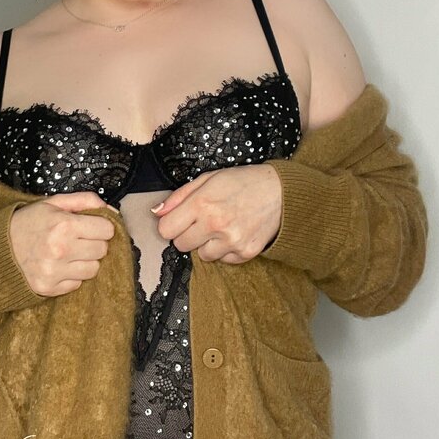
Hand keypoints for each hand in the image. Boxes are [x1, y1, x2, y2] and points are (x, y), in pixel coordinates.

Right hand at [9, 192, 116, 297]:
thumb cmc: (26, 222)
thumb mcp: (52, 203)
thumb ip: (84, 201)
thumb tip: (111, 210)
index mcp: (64, 225)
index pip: (107, 231)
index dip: (101, 227)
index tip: (91, 227)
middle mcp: (61, 249)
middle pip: (102, 250)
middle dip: (94, 243)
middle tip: (78, 239)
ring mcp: (55, 271)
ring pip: (93, 269)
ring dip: (85, 261)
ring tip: (69, 253)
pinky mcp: (49, 288)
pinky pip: (77, 284)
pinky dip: (72, 276)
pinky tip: (59, 266)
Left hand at [151, 164, 282, 263]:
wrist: (281, 192)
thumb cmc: (243, 182)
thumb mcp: (208, 179)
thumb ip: (179, 196)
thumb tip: (157, 212)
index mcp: (202, 204)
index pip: (166, 230)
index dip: (171, 224)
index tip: (179, 220)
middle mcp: (215, 225)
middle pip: (180, 245)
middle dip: (187, 234)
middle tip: (203, 221)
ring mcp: (231, 241)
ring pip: (202, 255)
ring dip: (207, 244)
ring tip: (222, 226)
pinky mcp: (245, 253)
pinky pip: (223, 260)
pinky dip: (225, 250)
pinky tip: (235, 232)